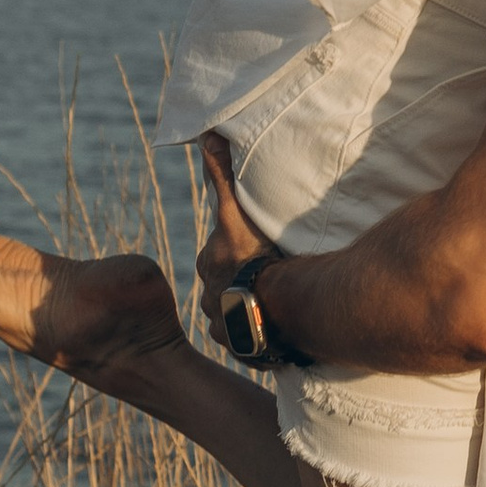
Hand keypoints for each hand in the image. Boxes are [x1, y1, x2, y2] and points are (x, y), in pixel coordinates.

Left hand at [193, 132, 280, 345]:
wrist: (272, 311)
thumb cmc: (255, 259)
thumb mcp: (236, 213)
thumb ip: (222, 175)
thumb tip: (206, 136)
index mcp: (210, 264)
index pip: (219, 254)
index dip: (237, 251)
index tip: (256, 252)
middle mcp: (210, 298)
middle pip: (226, 285)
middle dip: (243, 283)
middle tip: (270, 277)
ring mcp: (226, 327)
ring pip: (238, 315)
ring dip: (253, 312)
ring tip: (277, 308)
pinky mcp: (242, 350)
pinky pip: (251, 342)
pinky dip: (261, 337)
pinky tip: (278, 331)